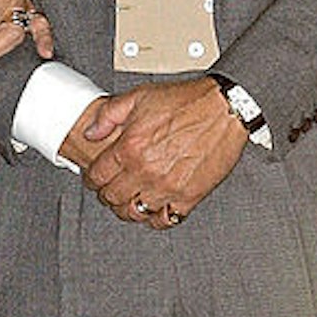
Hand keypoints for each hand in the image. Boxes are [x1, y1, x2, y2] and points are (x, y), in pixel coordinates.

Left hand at [80, 79, 247, 224]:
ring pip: (135, 212)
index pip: (97, 176)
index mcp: (130, 147)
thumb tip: (90, 133)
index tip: (96, 178)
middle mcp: (146, 171)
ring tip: (130, 200)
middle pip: (113, 197)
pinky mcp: (189, 196)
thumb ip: (108, 115)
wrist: (225, 108)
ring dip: (128, 208)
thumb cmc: (187, 101)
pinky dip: (156, 218)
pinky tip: (154, 208)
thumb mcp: (139, 96)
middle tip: (111, 189)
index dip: (92, 178)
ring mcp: (167, 186)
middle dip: (107, 194)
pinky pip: (165, 220)